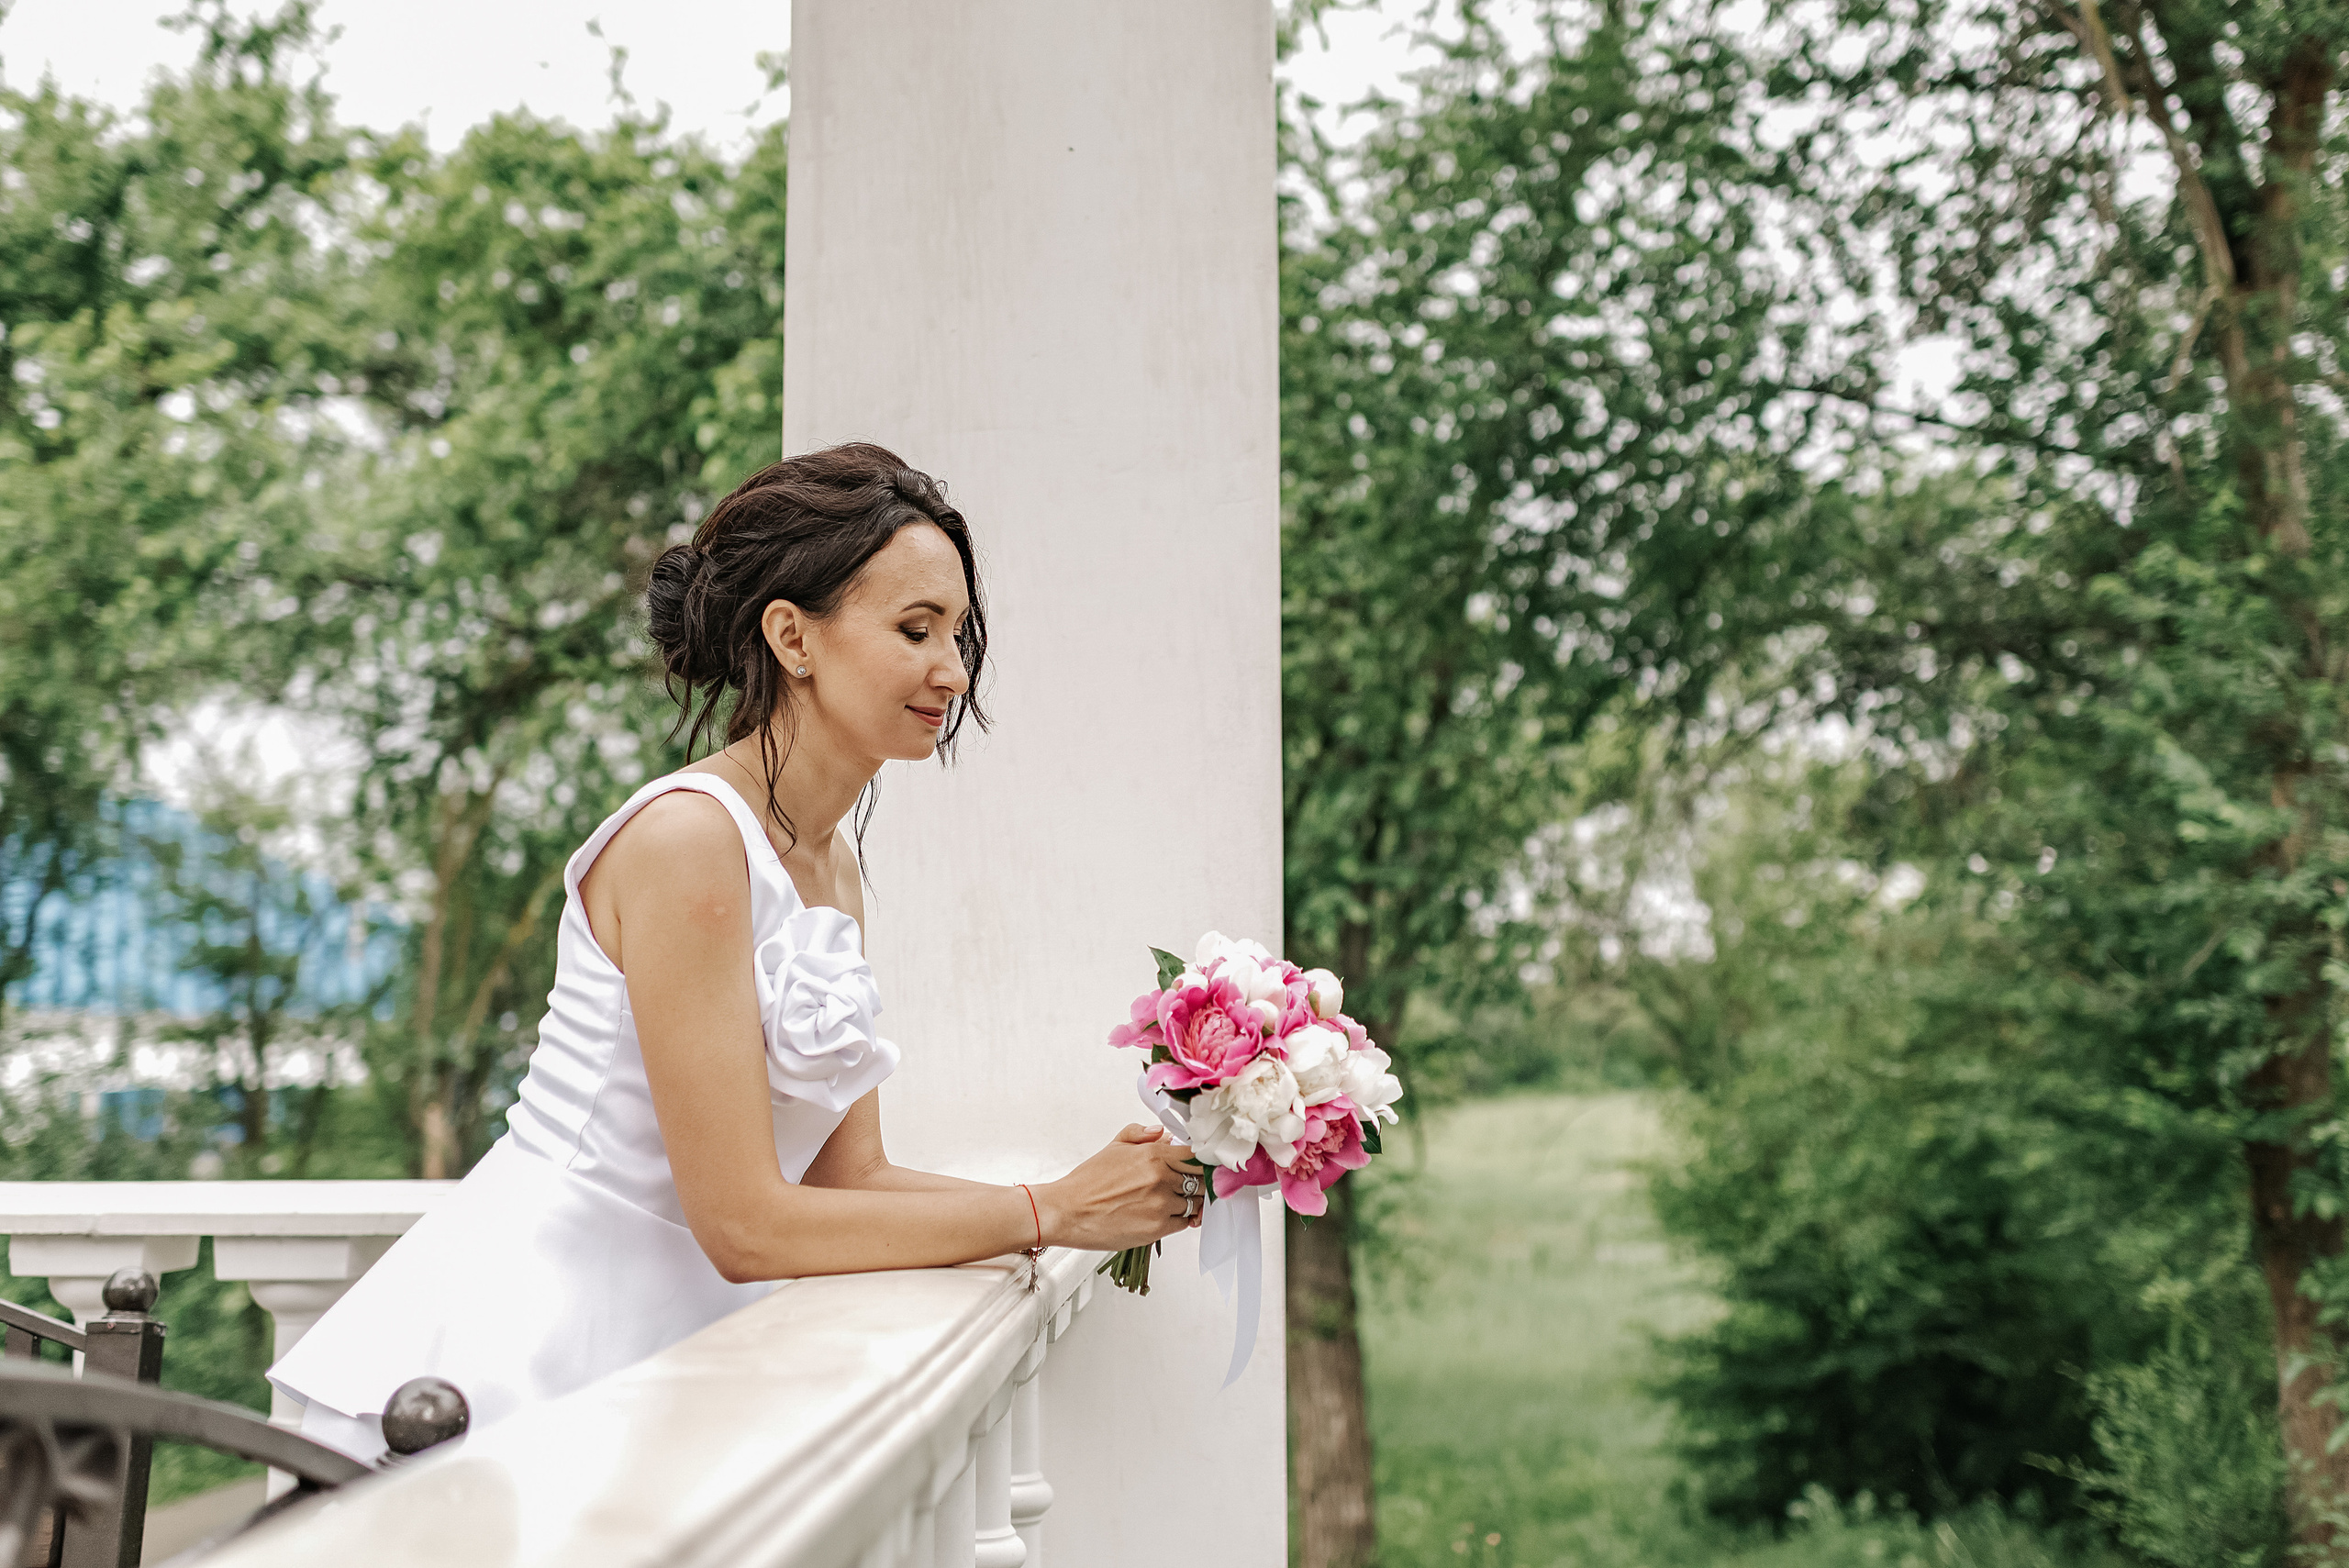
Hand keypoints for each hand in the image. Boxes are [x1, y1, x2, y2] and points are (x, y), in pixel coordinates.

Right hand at [1035, 1125, 1204, 1249]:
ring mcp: (1161, 1204)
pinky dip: (1180, 1219)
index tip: (1198, 1165)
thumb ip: (1139, 1134)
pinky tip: (1168, 1215)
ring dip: (1188, 1202)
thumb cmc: (1087, 1183)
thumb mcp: (1113, 1147)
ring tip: (1172, 1201)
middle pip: (1199, 1179)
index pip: (1196, 1155)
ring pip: (1194, 1202)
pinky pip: (1184, 1222)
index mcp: (1153, 1155)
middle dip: (1196, 1182)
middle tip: (1187, 1185)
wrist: (1067, 1212)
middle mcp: (1161, 1178)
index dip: (1200, 1160)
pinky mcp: (1157, 1228)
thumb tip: (1161, 1132)